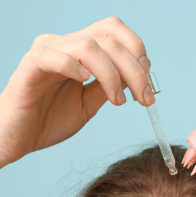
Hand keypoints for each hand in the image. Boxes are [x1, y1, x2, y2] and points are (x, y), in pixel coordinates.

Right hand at [0, 16, 153, 166]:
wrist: (20, 137)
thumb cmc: (51, 119)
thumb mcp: (89, 104)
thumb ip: (108, 87)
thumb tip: (135, 78)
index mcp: (81, 52)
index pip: (115, 33)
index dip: (138, 54)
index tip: (149, 85)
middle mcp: (65, 44)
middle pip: (109, 38)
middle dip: (135, 69)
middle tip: (145, 98)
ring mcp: (47, 53)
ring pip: (89, 46)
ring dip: (112, 75)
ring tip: (118, 100)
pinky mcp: (30, 67)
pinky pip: (54, 56)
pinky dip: (75, 67)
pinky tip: (85, 82)